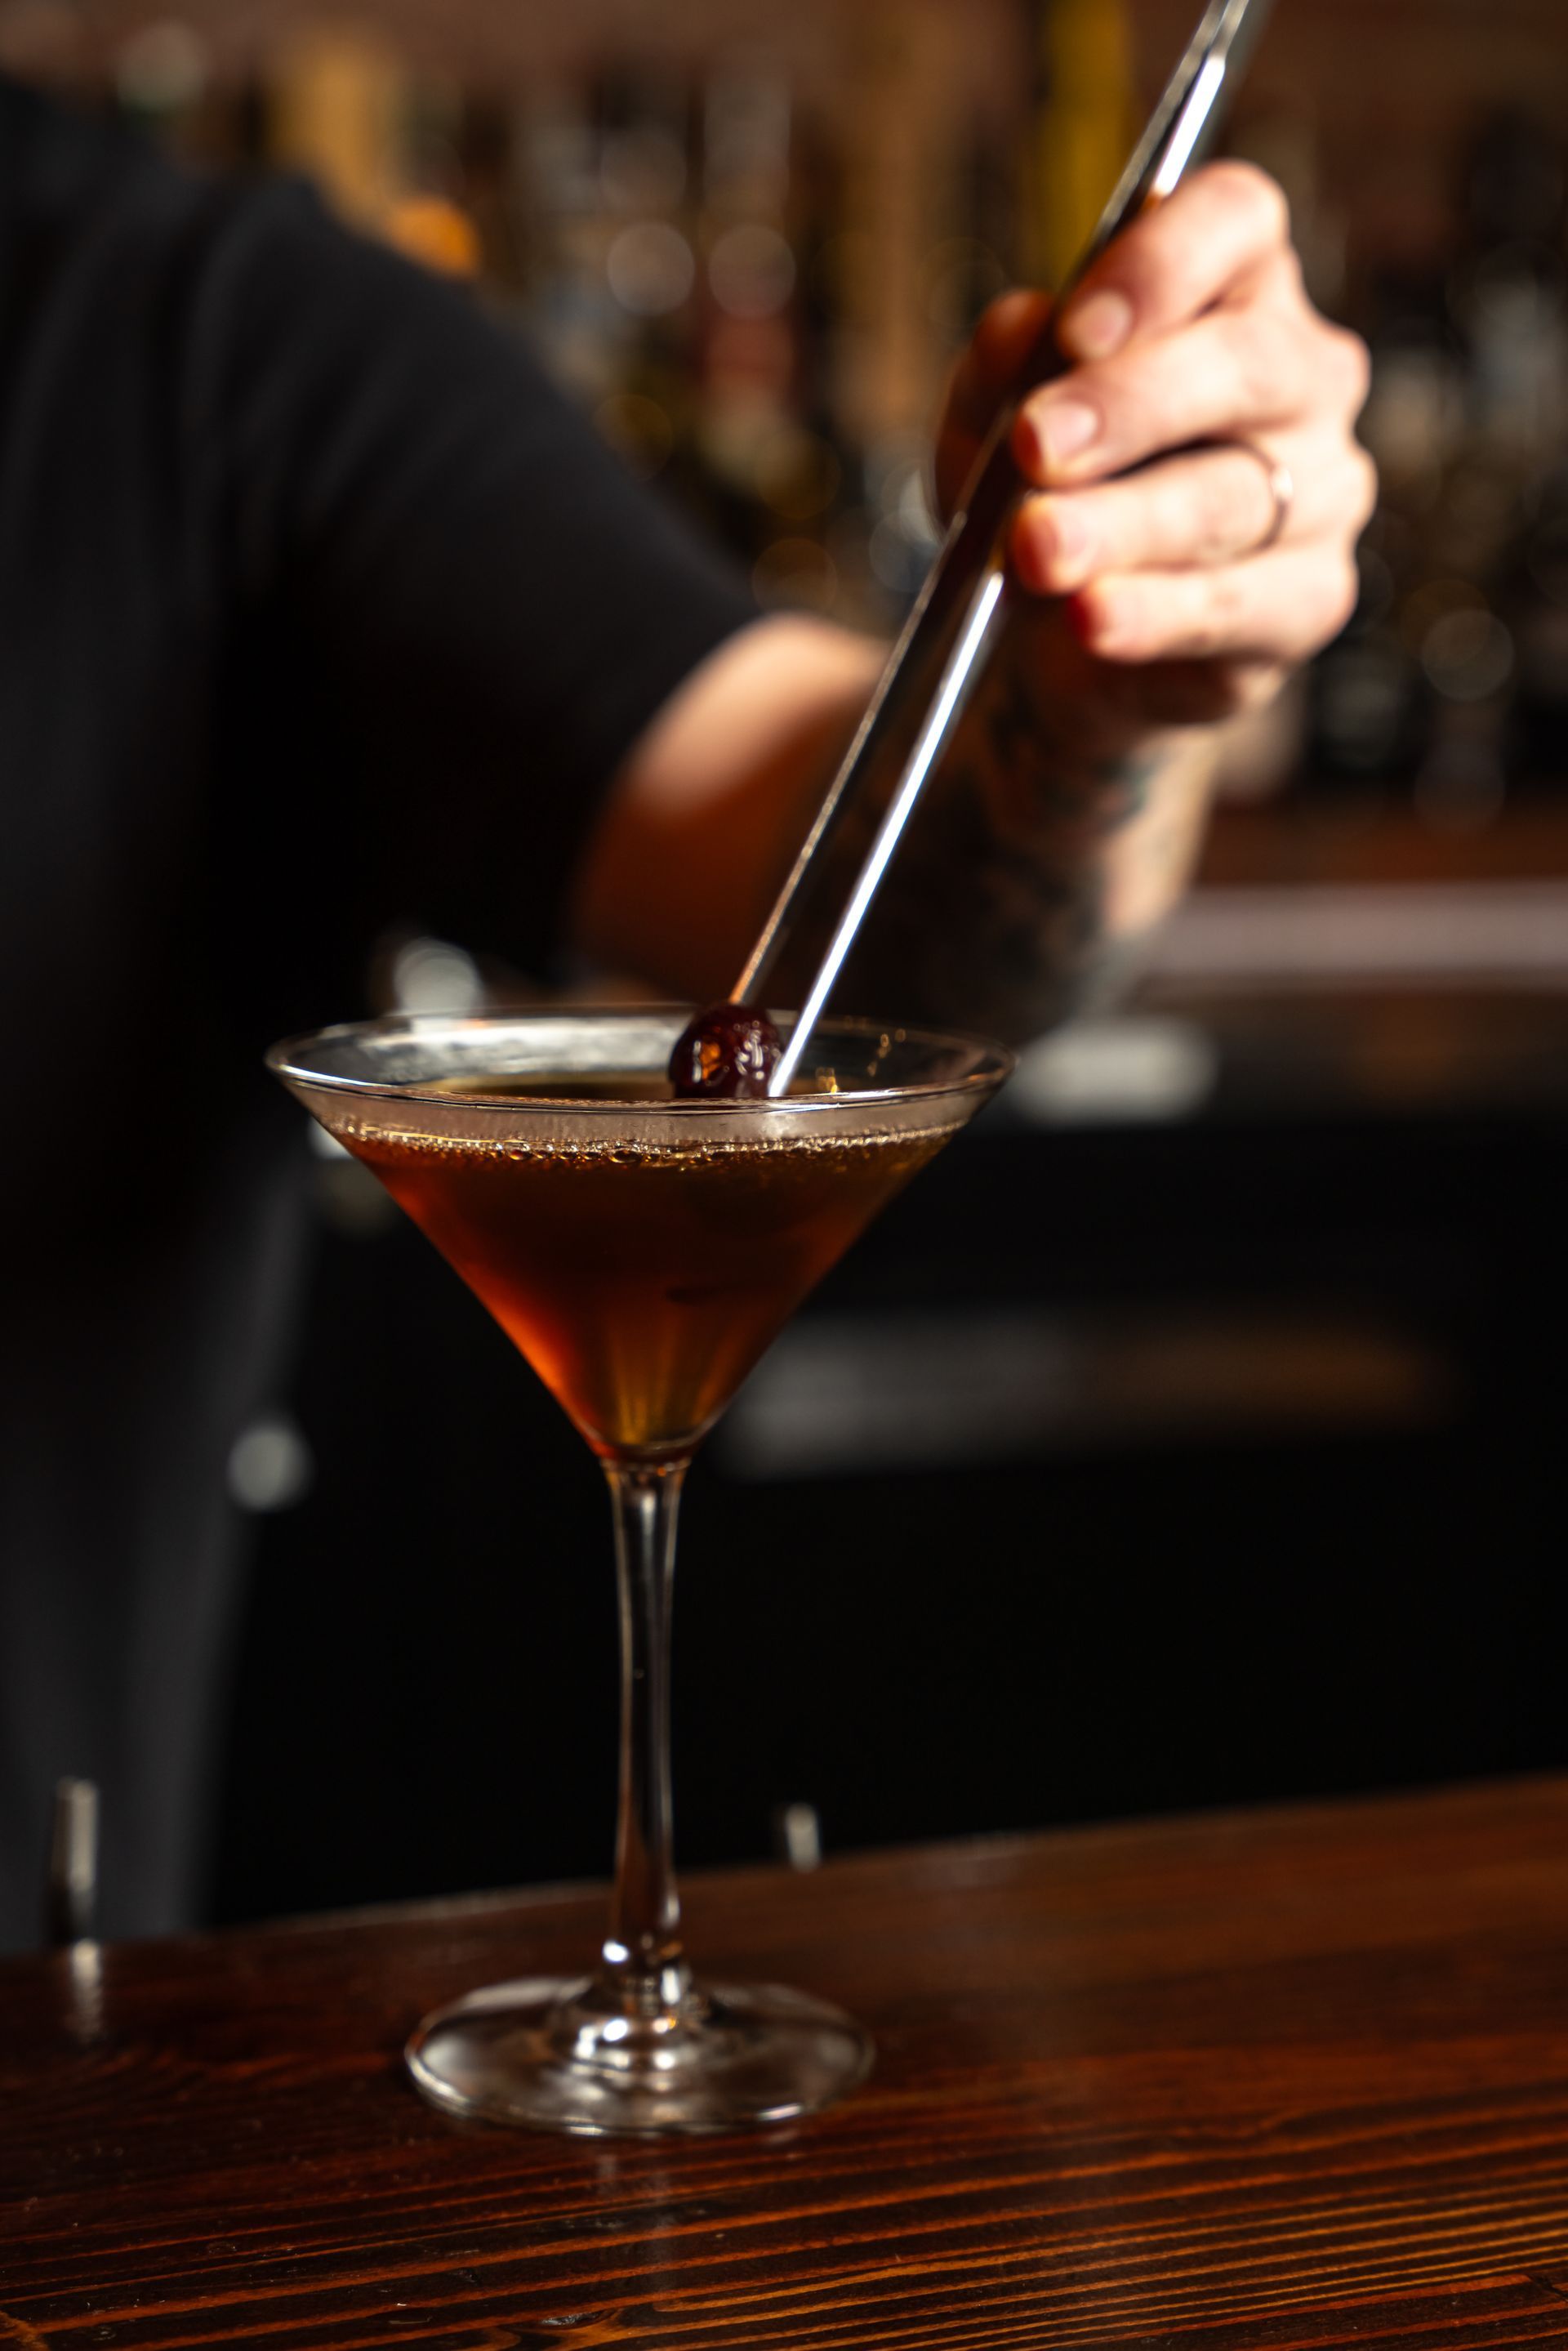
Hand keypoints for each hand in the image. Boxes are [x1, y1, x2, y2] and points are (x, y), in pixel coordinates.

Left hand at [938, 163, 1374, 727]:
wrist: (1060, 642)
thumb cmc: (1046, 495)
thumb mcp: (993, 419)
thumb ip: (1002, 368)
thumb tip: (1023, 324)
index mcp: (1232, 288)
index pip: (1234, 221)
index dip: (1160, 263)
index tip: (1074, 328)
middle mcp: (1302, 375)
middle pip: (1245, 362)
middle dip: (1129, 405)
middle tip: (1036, 447)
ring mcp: (1323, 489)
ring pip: (1232, 495)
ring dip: (1123, 524)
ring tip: (1040, 552)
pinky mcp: (1311, 597)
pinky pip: (1241, 604)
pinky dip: (1157, 613)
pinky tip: (1095, 618)